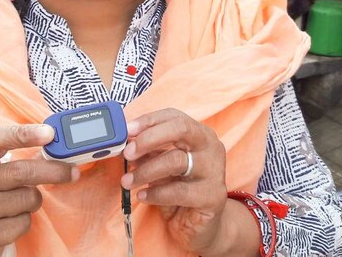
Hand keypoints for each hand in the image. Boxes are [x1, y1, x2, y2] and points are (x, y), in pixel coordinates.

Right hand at [0, 124, 78, 256]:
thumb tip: (57, 150)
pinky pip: (24, 222)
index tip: (50, 133)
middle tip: (73, 172)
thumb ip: (20, 160)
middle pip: (20, 171)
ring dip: (33, 202)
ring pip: (27, 198)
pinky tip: (9, 222)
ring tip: (17, 205)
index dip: (23, 134)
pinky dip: (25, 222)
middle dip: (53, 171)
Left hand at [121, 108, 231, 254]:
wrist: (200, 224)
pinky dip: (155, 193)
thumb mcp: (162, 165)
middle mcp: (211, 147)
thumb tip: (125, 141)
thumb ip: (149, 151)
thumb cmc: (180, 189)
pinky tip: (143, 195)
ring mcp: (215, 170)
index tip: (127, 130)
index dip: (149, 120)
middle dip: (149, 139)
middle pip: (180, 129)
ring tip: (127, 181)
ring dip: (145, 170)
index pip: (174, 116)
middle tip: (127, 153)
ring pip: (176, 160)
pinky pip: (178, 191)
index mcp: (199, 134)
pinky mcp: (212, 195)